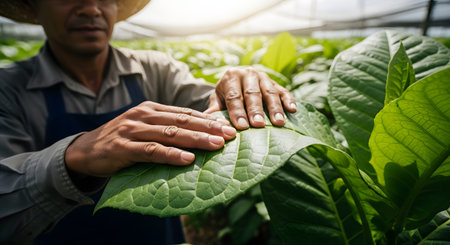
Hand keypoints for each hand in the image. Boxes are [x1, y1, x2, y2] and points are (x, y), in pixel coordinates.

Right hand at [65, 101, 236, 176]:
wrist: (84, 150)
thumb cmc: (121, 140)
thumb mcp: (143, 129)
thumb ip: (165, 129)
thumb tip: (198, 137)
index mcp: (151, 109)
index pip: (185, 113)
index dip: (208, 120)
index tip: (228, 127)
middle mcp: (143, 115)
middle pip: (182, 121)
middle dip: (208, 128)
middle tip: (230, 135)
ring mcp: (132, 130)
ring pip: (170, 134)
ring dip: (196, 140)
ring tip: (216, 145)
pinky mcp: (123, 147)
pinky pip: (151, 151)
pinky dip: (171, 155)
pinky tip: (187, 159)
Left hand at [205, 67, 296, 129]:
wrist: (236, 83)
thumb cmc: (225, 98)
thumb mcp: (216, 101)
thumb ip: (214, 112)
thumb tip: (211, 126)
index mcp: (231, 77)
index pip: (234, 96)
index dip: (237, 111)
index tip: (241, 126)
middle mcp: (248, 74)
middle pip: (252, 93)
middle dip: (256, 110)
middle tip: (258, 125)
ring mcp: (264, 77)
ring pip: (270, 92)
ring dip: (275, 108)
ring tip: (278, 123)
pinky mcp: (276, 83)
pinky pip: (284, 91)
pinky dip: (288, 100)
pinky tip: (292, 110)